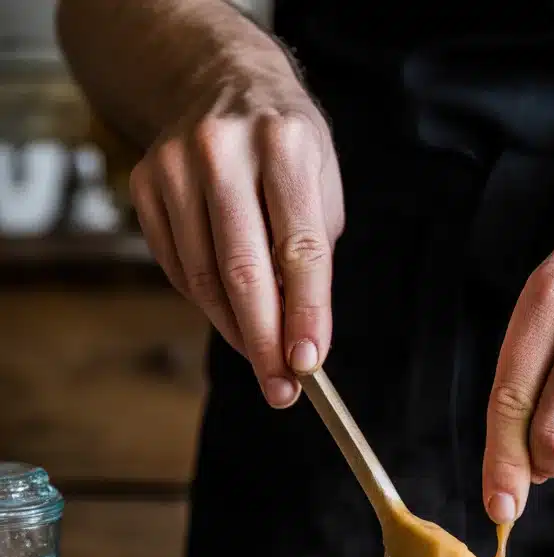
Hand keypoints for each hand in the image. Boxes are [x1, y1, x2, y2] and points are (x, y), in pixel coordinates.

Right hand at [129, 72, 343, 406]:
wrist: (219, 81)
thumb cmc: (285, 149)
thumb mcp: (319, 187)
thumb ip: (311, 260)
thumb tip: (300, 341)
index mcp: (285, 146)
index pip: (298, 248)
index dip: (304, 314)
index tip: (308, 365)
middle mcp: (224, 150)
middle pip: (243, 270)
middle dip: (265, 341)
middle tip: (281, 390)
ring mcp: (176, 166)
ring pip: (204, 277)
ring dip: (236, 331)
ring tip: (263, 361)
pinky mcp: (145, 184)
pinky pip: (177, 268)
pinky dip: (208, 304)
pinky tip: (231, 315)